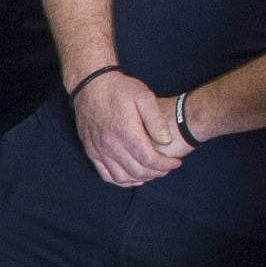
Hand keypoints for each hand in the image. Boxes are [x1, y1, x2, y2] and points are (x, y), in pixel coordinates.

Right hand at [72, 70, 188, 187]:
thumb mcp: (143, 96)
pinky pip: (106, 175)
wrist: (89, 85)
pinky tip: (133, 177)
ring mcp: (99, 150)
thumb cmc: (119, 89)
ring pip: (122, 177)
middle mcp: (111, 144)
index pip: (149, 159)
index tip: (176, 162)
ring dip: (141, 178)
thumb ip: (156, 120)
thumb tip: (166, 141)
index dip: (166, 165)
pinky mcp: (91, 151)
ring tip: (153, 172)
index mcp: (126, 131)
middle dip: (157, 173)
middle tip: (167, 167)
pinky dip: (122, 181)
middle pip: (138, 171)